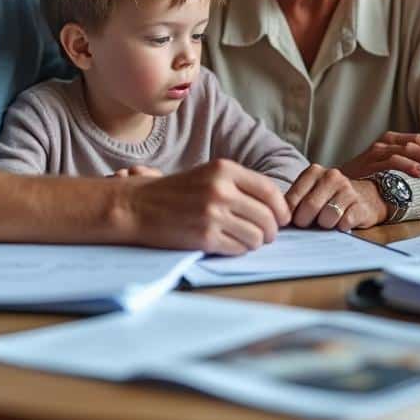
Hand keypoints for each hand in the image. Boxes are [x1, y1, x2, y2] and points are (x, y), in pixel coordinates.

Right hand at [118, 159, 290, 254]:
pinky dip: (238, 250)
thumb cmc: (175, 192)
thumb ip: (241, 185)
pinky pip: (238, 249)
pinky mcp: (204, 237)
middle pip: (268, 217)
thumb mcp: (209, 175)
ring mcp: (213, 214)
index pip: (270, 191)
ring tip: (243, 239)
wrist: (137, 206)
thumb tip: (278, 208)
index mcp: (225, 169)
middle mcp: (221, 189)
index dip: (282, 209)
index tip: (282, 218)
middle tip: (264, 235)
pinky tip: (228, 244)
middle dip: (270, 231)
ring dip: (254, 242)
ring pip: (256, 236)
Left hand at [283, 164, 387, 230]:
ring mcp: (348, 190)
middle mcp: (331, 176)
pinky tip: (343, 222)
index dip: (290, 216)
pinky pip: (344, 224)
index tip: (293, 222)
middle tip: (310, 224)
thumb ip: (295, 201)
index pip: (292, 199)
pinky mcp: (361, 206)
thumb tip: (278, 220)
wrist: (368, 196)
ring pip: (327, 218)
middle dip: (306, 222)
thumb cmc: (332, 198)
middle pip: (309, 208)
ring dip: (325, 225)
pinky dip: (340, 228)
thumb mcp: (312, 192)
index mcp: (314, 172)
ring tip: (329, 221)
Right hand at [339, 131, 419, 179]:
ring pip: (405, 149)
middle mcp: (385, 142)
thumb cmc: (369, 178)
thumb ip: (411, 164)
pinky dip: (407, 165)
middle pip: (416, 141)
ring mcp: (376, 152)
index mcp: (393, 140)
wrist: (338, 185)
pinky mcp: (369, 164)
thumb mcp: (390, 167)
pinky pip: (391, 161)